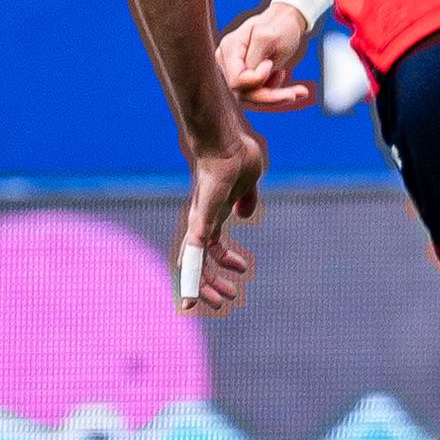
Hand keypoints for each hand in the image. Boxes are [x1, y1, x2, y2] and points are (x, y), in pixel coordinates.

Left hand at [174, 128, 264, 314]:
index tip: (239, 275)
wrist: (226, 139)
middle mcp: (201, 220)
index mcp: (212, 214)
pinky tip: (190, 294)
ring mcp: (199, 220)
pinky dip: (192, 275)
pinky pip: (195, 253)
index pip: (210, 247)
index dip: (221, 263)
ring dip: (205, 285)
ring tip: (224, 300)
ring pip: (195, 262)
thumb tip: (244, 213)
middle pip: (200, 260)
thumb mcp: (249, 182)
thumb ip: (247, 198)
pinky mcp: (201, 219)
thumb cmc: (236, 154)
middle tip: (227, 298)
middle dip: (211, 282)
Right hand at [215, 2, 315, 110]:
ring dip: (277, 97)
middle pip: (243, 93)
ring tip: (299, 90)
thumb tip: (250, 76)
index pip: (236, 81)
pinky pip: (259, 95)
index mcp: (229, 48)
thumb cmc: (278, 25)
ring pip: (252, 98)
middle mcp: (227, 62)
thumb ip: (254, 59)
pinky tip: (287, 82)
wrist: (285, 20)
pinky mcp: (246, 79)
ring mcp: (234, 71)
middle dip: (271, 96)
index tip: (271, 64)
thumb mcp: (267, 37)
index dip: (256, 79)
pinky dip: (276, 93)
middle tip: (297, 94)